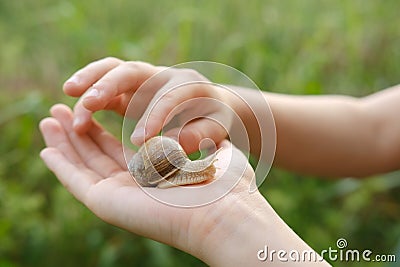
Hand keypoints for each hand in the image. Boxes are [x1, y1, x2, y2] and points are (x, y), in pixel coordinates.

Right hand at [39, 104, 261, 264]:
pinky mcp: (107, 201)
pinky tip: (47, 147)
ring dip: (64, 141)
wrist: (226, 211)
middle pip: (97, 153)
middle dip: (78, 131)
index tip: (92, 111)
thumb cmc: (227, 186)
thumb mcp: (212, 154)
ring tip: (49, 118)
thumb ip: (199, 143)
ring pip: (83, 163)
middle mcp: (134, 184)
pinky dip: (60, 163)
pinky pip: (76, 179)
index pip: (120, 150)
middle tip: (60, 111)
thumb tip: (194, 133)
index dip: (103, 132)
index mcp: (154, 173)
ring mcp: (119, 194)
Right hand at [64, 57, 232, 153]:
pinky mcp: (127, 92)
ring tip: (68, 95)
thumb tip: (175, 142)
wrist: (208, 106)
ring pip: (111, 72)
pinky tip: (74, 114)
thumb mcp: (215, 128)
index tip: (140, 140)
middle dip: (108, 85)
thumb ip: (199, 134)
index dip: (153, 117)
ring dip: (89, 82)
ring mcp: (142, 81)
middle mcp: (160, 76)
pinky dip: (89, 96)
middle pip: (130, 71)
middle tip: (88, 103)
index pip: (166, 97)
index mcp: (186, 84)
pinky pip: (104, 88)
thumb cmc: (213, 119)